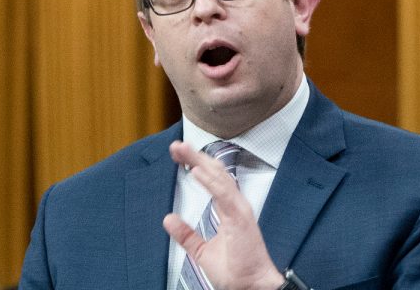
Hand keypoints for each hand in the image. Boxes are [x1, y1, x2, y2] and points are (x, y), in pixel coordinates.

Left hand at [163, 141, 284, 289]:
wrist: (251, 287)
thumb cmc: (236, 271)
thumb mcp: (202, 251)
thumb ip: (187, 235)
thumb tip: (168, 219)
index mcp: (229, 209)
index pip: (212, 179)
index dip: (196, 163)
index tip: (178, 154)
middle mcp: (236, 205)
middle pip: (215, 173)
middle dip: (195, 156)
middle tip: (176, 145)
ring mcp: (240, 209)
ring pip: (219, 177)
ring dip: (199, 161)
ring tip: (182, 150)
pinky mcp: (241, 218)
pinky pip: (224, 194)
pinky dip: (210, 180)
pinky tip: (196, 170)